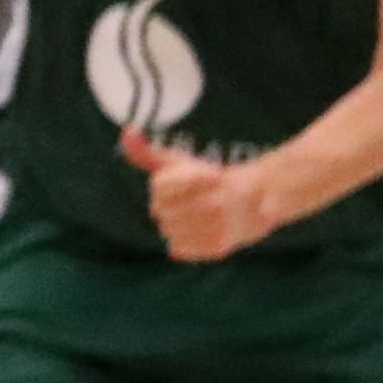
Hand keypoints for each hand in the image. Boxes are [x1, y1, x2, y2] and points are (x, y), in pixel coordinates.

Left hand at [122, 127, 282, 260]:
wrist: (255, 199)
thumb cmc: (209, 178)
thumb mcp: (179, 161)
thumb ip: (148, 151)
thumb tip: (127, 133)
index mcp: (203, 177)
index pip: (158, 187)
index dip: (167, 186)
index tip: (187, 182)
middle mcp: (212, 202)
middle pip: (159, 210)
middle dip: (169, 205)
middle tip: (190, 200)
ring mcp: (216, 226)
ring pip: (167, 230)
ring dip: (174, 224)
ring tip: (193, 215)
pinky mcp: (217, 247)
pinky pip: (179, 249)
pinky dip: (182, 241)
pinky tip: (197, 230)